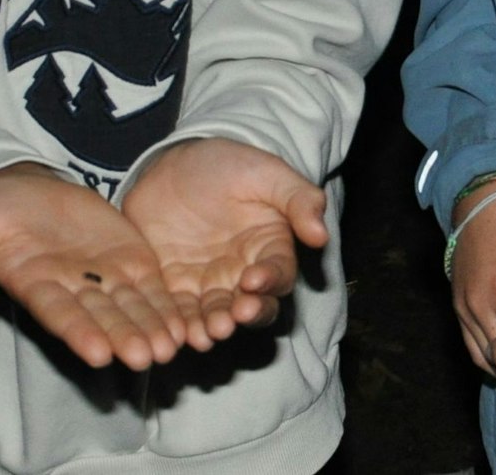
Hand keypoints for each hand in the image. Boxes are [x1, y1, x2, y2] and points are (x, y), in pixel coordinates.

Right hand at [0, 162, 184, 370]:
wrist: (26, 190)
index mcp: (36, 286)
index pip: (59, 314)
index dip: (78, 333)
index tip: (97, 354)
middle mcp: (74, 291)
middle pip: (101, 318)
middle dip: (124, 337)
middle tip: (146, 358)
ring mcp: (104, 278)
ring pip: (131, 308)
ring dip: (151, 328)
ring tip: (171, 347)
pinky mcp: (130, 261)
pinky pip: (152, 287)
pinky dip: (167, 305)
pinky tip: (185, 323)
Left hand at [121, 138, 328, 350]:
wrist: (176, 162)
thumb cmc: (229, 165)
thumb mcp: (266, 172)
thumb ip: (298, 199)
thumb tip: (321, 235)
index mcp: (270, 248)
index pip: (278, 272)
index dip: (270, 280)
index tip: (253, 280)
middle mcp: (243, 274)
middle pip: (252, 305)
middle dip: (244, 315)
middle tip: (232, 317)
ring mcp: (208, 284)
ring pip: (217, 316)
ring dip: (213, 328)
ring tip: (205, 333)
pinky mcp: (174, 287)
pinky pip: (179, 312)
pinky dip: (179, 326)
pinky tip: (175, 332)